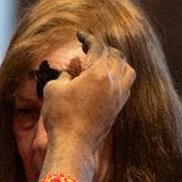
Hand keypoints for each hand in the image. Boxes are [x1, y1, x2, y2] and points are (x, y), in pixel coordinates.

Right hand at [41, 31, 135, 153]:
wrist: (74, 146)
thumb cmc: (61, 117)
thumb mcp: (54, 89)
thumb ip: (65, 75)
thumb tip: (72, 72)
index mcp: (98, 72)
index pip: (98, 47)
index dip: (88, 38)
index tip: (80, 35)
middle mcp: (113, 82)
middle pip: (116, 55)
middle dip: (103, 49)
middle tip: (89, 48)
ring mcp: (119, 96)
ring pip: (127, 70)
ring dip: (117, 62)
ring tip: (103, 63)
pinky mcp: (118, 109)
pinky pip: (126, 86)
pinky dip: (119, 77)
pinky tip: (107, 81)